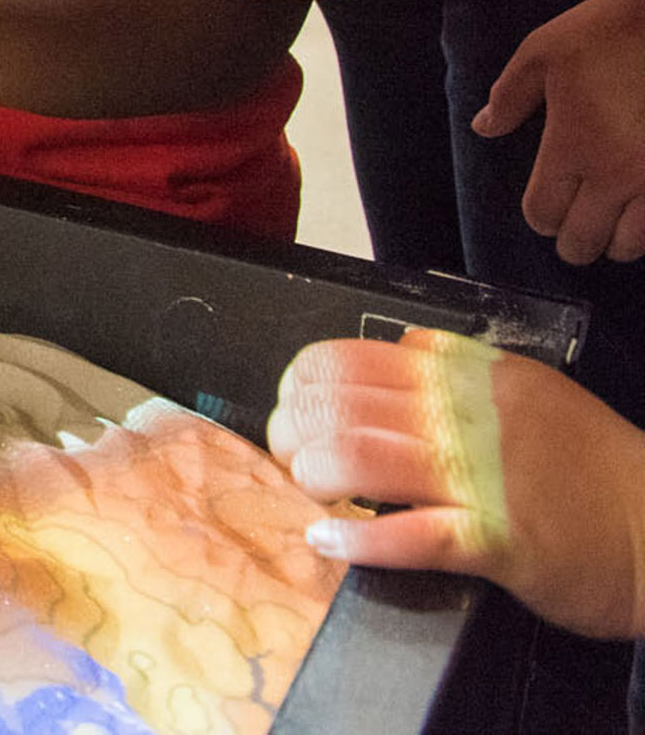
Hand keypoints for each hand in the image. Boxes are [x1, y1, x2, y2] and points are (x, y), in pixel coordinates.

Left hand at [271, 328, 644, 641]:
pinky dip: (354, 539)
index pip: (347, 359)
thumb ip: (459, 367)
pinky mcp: (497, 538)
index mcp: (469, 374)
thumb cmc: (591, 468)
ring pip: (357, 457)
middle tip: (291, 456)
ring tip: (313, 490)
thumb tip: (401, 344)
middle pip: (337, 407)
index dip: (301, 386)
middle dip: (293, 432)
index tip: (295, 410)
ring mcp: (481, 476)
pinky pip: (406, 534)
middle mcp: (468, 415)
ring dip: (313, 475)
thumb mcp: (527, 390)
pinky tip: (330, 538)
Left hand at [473, 0, 644, 264]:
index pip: (545, 212)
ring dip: (618, 240)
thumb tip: (483, 129)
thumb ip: (509, 97)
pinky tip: (643, 210)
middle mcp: (618, 173)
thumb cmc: (605, 31)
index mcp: (574, 146)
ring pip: (635, 243)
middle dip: (575, 243)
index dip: (539, 218)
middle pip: (587, 241)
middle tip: (576, 233)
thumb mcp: (541, 53)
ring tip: (613, 225)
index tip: (543, 210)